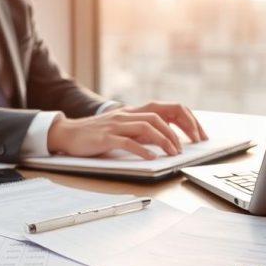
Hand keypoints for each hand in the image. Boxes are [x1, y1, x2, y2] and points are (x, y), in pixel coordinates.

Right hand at [46, 101, 206, 159]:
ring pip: (146, 127)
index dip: (186, 119)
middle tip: (191, 145)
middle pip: (160, 115)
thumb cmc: (97, 133)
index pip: (166, 108)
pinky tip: (152, 157)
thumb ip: (142, 130)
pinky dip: (142, 149)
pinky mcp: (106, 138)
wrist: (67, 133)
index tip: (198, 134)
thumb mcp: (123, 128)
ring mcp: (116, 125)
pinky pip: (127, 142)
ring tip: (173, 152)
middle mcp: (127, 114)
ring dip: (164, 140)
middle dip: (179, 130)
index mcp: (134, 111)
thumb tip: (165, 137)